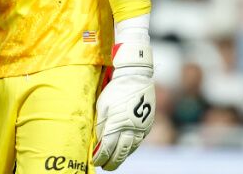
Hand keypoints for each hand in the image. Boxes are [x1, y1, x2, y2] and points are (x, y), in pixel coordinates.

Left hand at [93, 32, 154, 169]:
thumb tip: (98, 141)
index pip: (107, 148)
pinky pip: (138, 141)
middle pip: (120, 153)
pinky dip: (130, 148)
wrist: (136, 77)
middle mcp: (130, 128)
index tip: (95, 161)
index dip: (100, 157)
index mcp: (116, 123)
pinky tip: (125, 150)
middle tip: (105, 167)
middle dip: (111, 162)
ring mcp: (141, 128)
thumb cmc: (115, 90)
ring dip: (122, 157)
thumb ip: (100, 125)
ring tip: (114, 161)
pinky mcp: (147, 125)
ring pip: (131, 149)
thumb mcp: (102, 106)